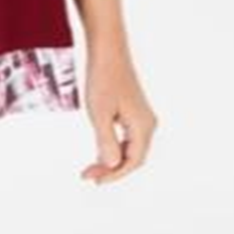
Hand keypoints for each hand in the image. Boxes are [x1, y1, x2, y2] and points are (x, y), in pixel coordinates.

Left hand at [81, 57, 157, 184]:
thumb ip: (106, 140)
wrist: (108, 52)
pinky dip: (112, 148)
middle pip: (132, 158)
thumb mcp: (99, 113)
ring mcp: (141, 118)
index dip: (115, 174)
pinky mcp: (133, 113)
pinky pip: (126, 139)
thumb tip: (112, 164)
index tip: (95, 180)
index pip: (133, 161)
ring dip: (111, 160)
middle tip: (86, 175)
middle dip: (111, 170)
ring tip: (89, 167)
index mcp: (143, 126)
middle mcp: (147, 124)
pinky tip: (97, 152)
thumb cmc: (103, 79)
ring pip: (129, 149)